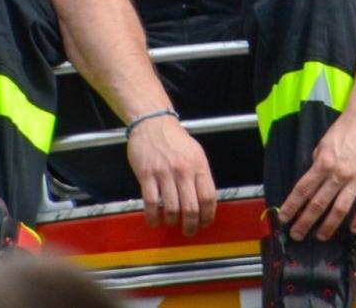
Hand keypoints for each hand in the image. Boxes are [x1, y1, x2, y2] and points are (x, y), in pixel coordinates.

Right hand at [126, 115, 217, 235]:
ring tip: (171, 223)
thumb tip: (205, 201)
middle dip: (191, 225)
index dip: (208, 216)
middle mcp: (183, 170)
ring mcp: (164, 173)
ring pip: (172, 208)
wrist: (152, 122)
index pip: (208, 197)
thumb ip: (201, 175)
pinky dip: (153, 217)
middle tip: (189, 232)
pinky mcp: (146, 175)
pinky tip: (154, 220)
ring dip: (172, 222)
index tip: (205, 223)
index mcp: (199, 165)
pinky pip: (151, 203)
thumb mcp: (196, 153)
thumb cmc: (175, 139)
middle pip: (191, 207)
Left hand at [277, 109, 355, 240]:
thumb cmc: (345, 129)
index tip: (284, 217)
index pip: (303, 189)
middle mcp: (338, 174)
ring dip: (329, 226)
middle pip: (318, 203)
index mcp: (323, 163)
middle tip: (297, 234)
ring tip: (321, 236)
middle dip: (305, 221)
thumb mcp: (323, 143)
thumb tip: (312, 178)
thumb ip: (317, 162)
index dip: (292, 206)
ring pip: (340, 209)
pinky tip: (353, 229)